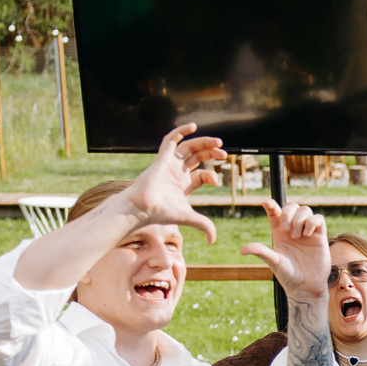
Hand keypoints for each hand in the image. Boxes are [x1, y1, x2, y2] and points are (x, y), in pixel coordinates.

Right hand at [119, 124, 225, 241]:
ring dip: (203, 143)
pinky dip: (181, 131)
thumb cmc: (161, 213)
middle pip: (197, 158)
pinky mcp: (162, 157)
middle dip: (211, 155)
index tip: (215, 181)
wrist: (142, 207)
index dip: (211, 175)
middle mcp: (177, 172)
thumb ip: (203, 225)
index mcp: (183, 185)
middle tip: (224, 155)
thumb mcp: (189, 217)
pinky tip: (193, 126)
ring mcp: (169, 164)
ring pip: (188, 147)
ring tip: (218, 142)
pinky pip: (171, 140)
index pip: (201, 174)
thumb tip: (213, 240)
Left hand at [242, 200, 329, 298]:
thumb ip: (260, 252)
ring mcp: (307, 232)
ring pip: (305, 210)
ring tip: (297, 236)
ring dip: (300, 219)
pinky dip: (312, 222)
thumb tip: (243, 250)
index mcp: (279, 233)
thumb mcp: (273, 262)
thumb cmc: (288, 275)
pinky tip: (307, 235)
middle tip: (286, 230)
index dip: (271, 205)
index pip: (275, 212)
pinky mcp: (319, 236)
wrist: (305, 286)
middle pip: (291, 207)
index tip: (266, 204)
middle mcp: (293, 230)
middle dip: (288, 213)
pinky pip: (318, 218)